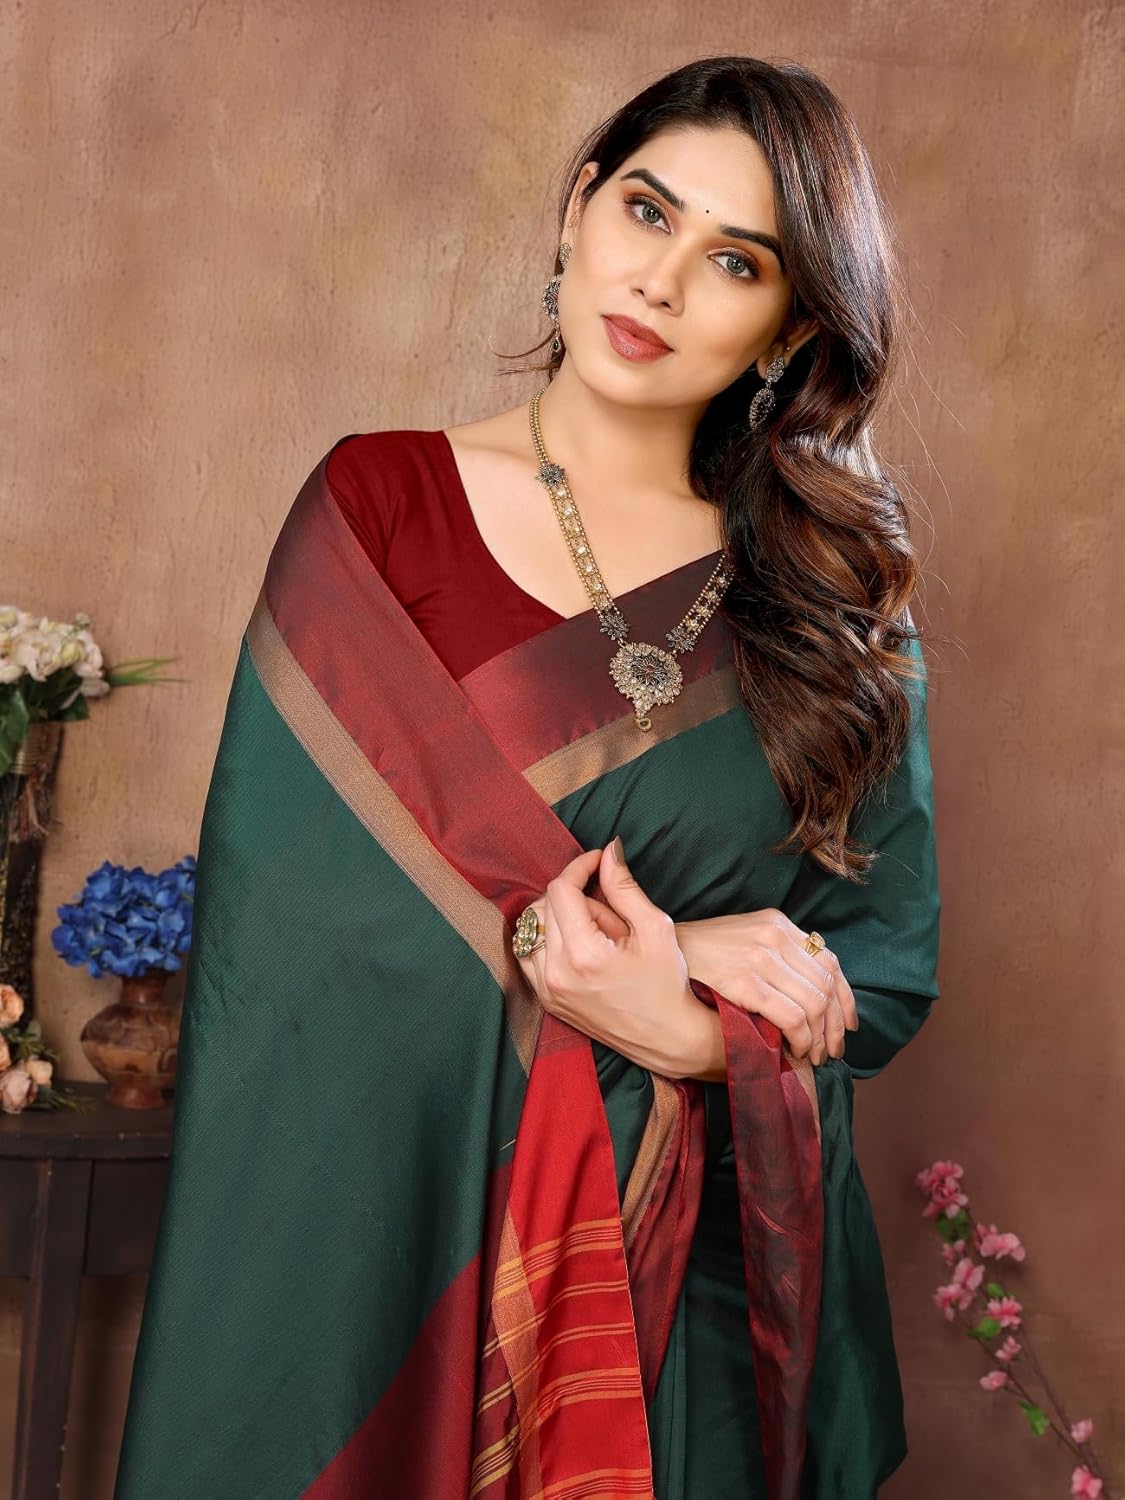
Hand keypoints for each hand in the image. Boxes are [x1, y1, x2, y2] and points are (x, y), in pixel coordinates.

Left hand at [515, 842, 712, 1079]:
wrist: (667, 1037)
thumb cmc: (666, 983)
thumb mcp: (655, 928)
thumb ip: (624, 886)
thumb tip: (608, 851)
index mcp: (583, 954)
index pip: (561, 890)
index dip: (579, 867)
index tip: (599, 862)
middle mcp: (556, 974)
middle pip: (544, 905)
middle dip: (574, 895)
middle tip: (608, 911)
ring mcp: (547, 990)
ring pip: (530, 928)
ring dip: (557, 916)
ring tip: (593, 930)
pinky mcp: (546, 1001)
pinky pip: (528, 954)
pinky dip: (546, 939)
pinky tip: (576, 943)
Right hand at [675, 911, 857, 1065]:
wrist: (653, 955)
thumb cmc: (696, 956)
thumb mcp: (741, 941)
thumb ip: (775, 956)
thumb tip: (811, 992)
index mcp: (776, 923)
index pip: (829, 962)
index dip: (845, 999)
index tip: (846, 1025)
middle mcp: (773, 934)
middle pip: (827, 985)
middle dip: (834, 1026)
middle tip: (830, 1052)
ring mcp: (759, 957)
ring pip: (814, 1004)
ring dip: (819, 1038)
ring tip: (812, 1057)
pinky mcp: (745, 981)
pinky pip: (792, 1017)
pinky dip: (801, 1039)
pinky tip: (793, 1051)